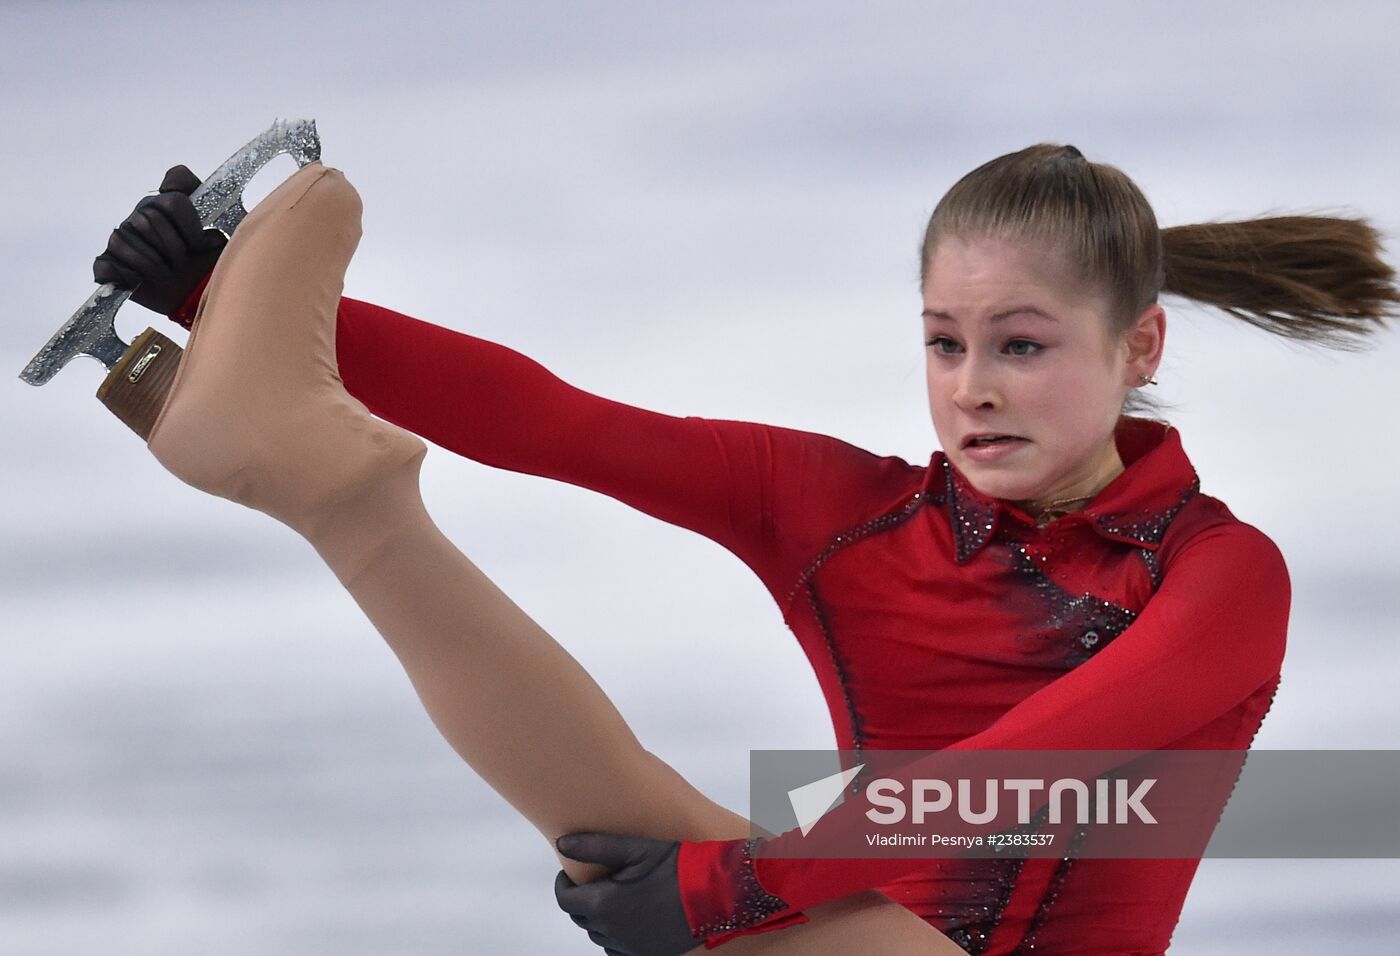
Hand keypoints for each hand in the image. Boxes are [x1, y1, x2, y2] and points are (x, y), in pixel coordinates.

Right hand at [93, 164, 226, 315]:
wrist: (196, 301)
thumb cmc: (212, 269)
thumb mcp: (233, 243)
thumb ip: (239, 218)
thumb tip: (238, 218)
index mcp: (174, 204)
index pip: (176, 183)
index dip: (186, 212)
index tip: (197, 237)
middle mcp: (146, 212)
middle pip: (151, 214)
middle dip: (174, 245)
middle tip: (184, 262)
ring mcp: (125, 235)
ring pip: (131, 235)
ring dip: (155, 262)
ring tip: (169, 274)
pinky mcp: (111, 261)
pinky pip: (110, 259)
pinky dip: (128, 273)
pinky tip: (141, 281)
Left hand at [554, 833, 699, 955]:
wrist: (712, 892)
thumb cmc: (676, 867)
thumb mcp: (634, 849)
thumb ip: (594, 847)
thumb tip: (562, 844)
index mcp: (604, 904)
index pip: (566, 900)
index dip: (563, 885)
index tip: (569, 874)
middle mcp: (612, 931)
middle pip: (581, 918)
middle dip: (580, 899)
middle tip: (593, 880)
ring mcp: (630, 946)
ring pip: (598, 935)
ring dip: (598, 918)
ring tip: (611, 897)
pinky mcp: (647, 954)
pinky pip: (617, 949)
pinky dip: (614, 936)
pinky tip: (626, 920)